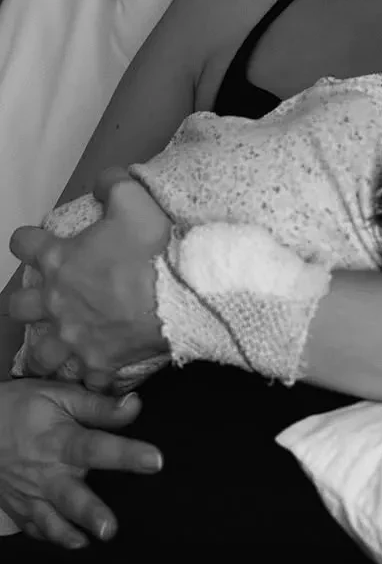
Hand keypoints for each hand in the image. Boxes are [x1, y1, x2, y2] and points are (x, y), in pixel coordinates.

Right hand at [0, 377, 161, 546]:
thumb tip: (135, 406)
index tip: (155, 461)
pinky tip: (73, 541)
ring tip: (88, 543)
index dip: (126, 454)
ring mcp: (29, 494)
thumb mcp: (58, 395)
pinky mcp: (18, 506)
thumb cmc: (21, 406)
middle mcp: (46, 472)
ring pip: (50, 519)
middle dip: (89, 513)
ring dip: (69, 534)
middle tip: (109, 528)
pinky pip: (35, 527)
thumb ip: (97, 405)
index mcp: (60, 441)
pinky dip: (51, 536)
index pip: (97, 448)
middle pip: (70, 496)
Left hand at [8, 168, 170, 377]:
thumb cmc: (154, 249)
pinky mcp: (99, 363)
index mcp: (60, 260)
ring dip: (48, 349)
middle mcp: (57, 302)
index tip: (39, 242)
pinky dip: (93, 377)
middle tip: (47, 299)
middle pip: (17, 307)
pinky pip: (88, 380)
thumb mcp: (134, 200)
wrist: (182, 293)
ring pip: (40, 355)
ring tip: (62, 346)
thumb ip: (112, 184)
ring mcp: (74, 337)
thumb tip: (103, 182)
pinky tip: (101, 371)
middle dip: (26, 302)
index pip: (23, 244)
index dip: (27, 241)